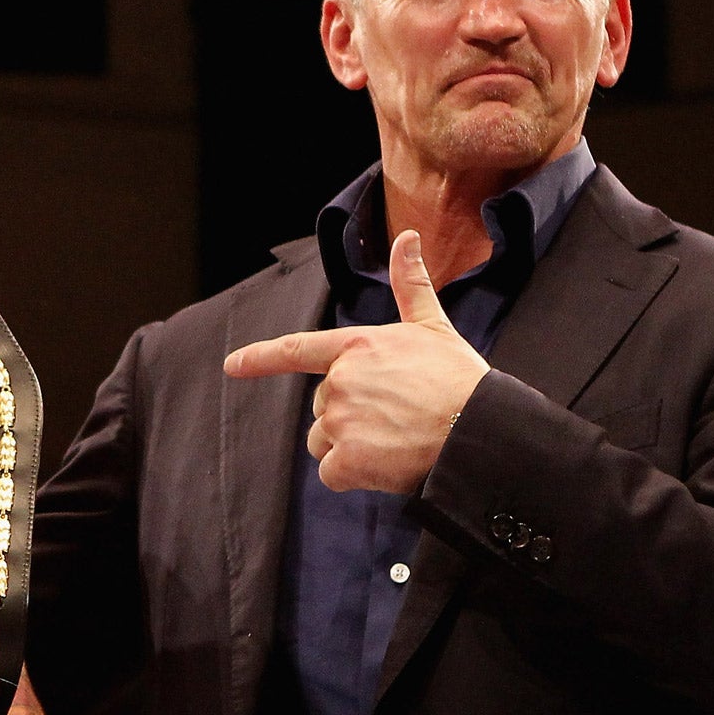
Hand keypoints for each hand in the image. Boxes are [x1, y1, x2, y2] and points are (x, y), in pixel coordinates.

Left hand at [224, 230, 487, 493]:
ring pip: (324, 442)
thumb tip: (409, 237)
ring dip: (350, 448)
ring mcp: (341, 420)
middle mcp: (340, 381)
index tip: (233, 365)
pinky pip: (332, 474)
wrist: (481, 430)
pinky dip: (354, 476)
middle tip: (397, 417)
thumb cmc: (460, 379)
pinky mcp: (347, 458)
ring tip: (396, 440)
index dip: (260, 359)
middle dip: (350, 417)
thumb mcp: (433, 327)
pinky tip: (387, 466)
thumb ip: (411, 286)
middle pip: (322, 409)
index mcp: (355, 347)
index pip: (296, 350)